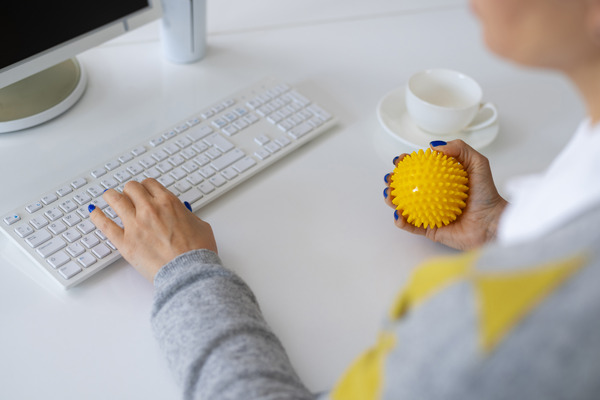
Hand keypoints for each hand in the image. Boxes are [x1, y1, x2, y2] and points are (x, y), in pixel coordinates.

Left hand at [89, 178, 217, 281]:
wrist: (189, 272)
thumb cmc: (198, 252)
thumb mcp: (200, 225)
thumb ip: (188, 215)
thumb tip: (183, 214)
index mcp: (168, 203)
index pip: (150, 184)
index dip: (146, 187)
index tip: (145, 192)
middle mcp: (150, 209)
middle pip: (131, 188)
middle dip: (130, 191)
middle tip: (129, 196)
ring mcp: (135, 225)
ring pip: (114, 199)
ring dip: (111, 196)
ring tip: (109, 197)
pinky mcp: (125, 242)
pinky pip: (104, 224)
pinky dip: (97, 216)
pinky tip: (94, 212)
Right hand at [383, 140, 507, 249]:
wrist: (492, 223)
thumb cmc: (488, 195)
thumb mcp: (478, 163)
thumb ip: (460, 149)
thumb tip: (434, 147)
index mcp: (442, 181)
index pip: (420, 169)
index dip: (407, 163)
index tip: (400, 160)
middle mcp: (434, 196)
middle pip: (407, 187)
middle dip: (393, 182)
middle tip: (390, 178)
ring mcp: (430, 213)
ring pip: (405, 206)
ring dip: (392, 200)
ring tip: (389, 196)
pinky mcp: (430, 230)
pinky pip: (412, 226)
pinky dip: (402, 221)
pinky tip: (398, 215)